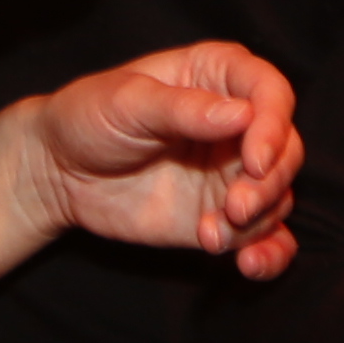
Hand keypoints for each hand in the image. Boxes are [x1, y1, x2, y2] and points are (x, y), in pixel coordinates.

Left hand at [19, 42, 302, 276]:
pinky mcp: (224, 216)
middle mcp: (237, 124)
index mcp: (219, 76)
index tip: (255, 160)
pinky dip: (270, 253)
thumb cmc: (88, 117)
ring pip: (277, 196)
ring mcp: (233, 173)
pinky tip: (249, 265)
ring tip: (211, 234)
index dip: (274, 126)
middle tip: (234, 208)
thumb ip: (182, 109)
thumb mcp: (126, 101)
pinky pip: (267, 237)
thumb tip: (243, 116)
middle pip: (286, 150)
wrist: (57, 171)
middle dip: (268, 183)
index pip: (272, 94)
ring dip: (258, 221)